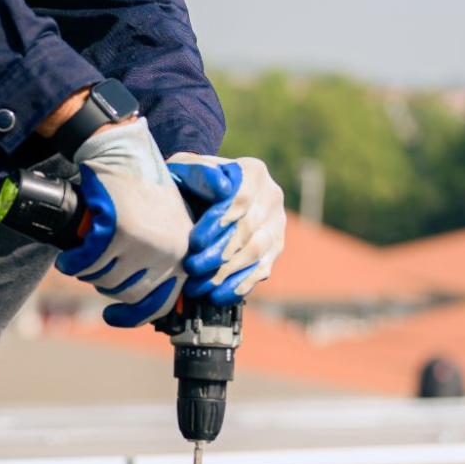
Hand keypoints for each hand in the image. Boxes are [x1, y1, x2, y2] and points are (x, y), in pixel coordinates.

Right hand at [54, 118, 189, 327]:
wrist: (123, 153)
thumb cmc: (140, 188)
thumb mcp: (165, 225)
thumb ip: (162, 259)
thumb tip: (141, 300)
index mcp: (184, 252)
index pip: (161, 302)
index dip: (132, 316)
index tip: (110, 318)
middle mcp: (170, 251)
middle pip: (128, 293)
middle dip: (104, 286)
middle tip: (91, 272)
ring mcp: (146, 242)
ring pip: (106, 279)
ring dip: (87, 273)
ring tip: (80, 259)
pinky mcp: (120, 230)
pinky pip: (89, 262)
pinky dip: (73, 262)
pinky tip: (67, 259)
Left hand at [167, 153, 285, 302]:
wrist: (203, 192)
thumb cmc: (191, 179)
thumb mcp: (188, 167)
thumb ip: (198, 171)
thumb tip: (221, 187)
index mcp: (253, 172)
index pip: (241, 199)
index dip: (219, 222)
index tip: (194, 242)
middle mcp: (271, 197)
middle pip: (248, 229)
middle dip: (218, 252)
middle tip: (192, 268)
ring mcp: (276, 225)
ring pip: (256, 253)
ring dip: (226, 272)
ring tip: (199, 286)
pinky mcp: (274, 249)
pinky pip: (261, 270)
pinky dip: (239, 285)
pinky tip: (217, 296)